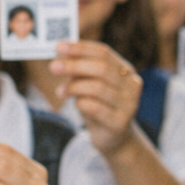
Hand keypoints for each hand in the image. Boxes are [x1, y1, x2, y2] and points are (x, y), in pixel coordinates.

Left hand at [50, 41, 141, 156]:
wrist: (113, 138)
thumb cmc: (98, 106)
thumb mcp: (87, 85)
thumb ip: (78, 70)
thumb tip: (60, 53)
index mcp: (124, 70)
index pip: (103, 52)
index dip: (80, 48)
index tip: (58, 46)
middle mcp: (132, 84)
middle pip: (102, 68)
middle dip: (74, 65)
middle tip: (53, 66)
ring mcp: (129, 104)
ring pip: (98, 88)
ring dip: (74, 87)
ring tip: (60, 92)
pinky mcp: (120, 122)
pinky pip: (96, 108)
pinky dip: (81, 103)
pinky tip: (75, 104)